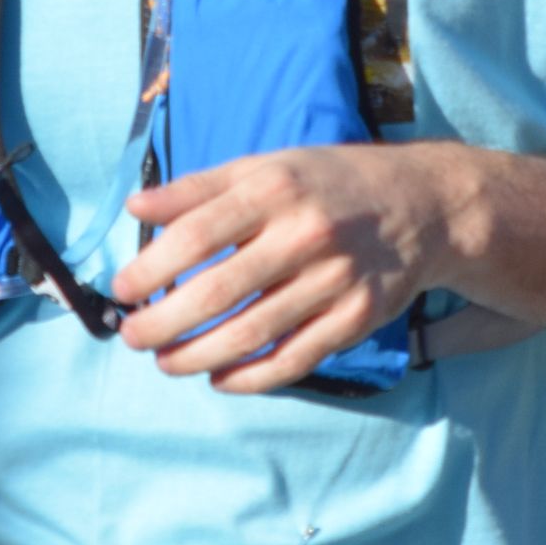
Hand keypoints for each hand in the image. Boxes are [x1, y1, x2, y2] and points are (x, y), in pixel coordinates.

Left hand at [109, 143, 463, 392]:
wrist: (423, 205)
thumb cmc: (327, 183)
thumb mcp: (265, 167)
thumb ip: (198, 188)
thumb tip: (134, 208)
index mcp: (275, 189)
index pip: (197, 234)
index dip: (151, 268)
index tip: (122, 290)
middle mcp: (306, 235)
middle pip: (218, 292)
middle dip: (163, 323)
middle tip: (133, 336)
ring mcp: (335, 281)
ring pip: (252, 333)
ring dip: (197, 356)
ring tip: (165, 362)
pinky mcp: (357, 319)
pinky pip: (294, 359)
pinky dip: (251, 377)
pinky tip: (219, 377)